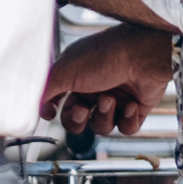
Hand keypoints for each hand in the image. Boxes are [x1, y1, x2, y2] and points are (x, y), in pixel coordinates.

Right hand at [45, 22, 172, 139]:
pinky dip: (126, 119)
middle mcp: (95, 86)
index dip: (52, 110)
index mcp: (76, 75)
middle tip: (81, 110)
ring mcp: (116, 98)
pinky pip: (125, 128)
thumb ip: (45, 90)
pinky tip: (130, 104)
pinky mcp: (136, 108)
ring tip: (111, 99)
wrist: (146, 55)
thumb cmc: (106, 55)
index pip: (57, 100)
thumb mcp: (65, 70)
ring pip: (101, 125)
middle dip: (77, 120)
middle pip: (77, 119)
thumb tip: (36, 106)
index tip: (50, 113)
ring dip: (104, 116)